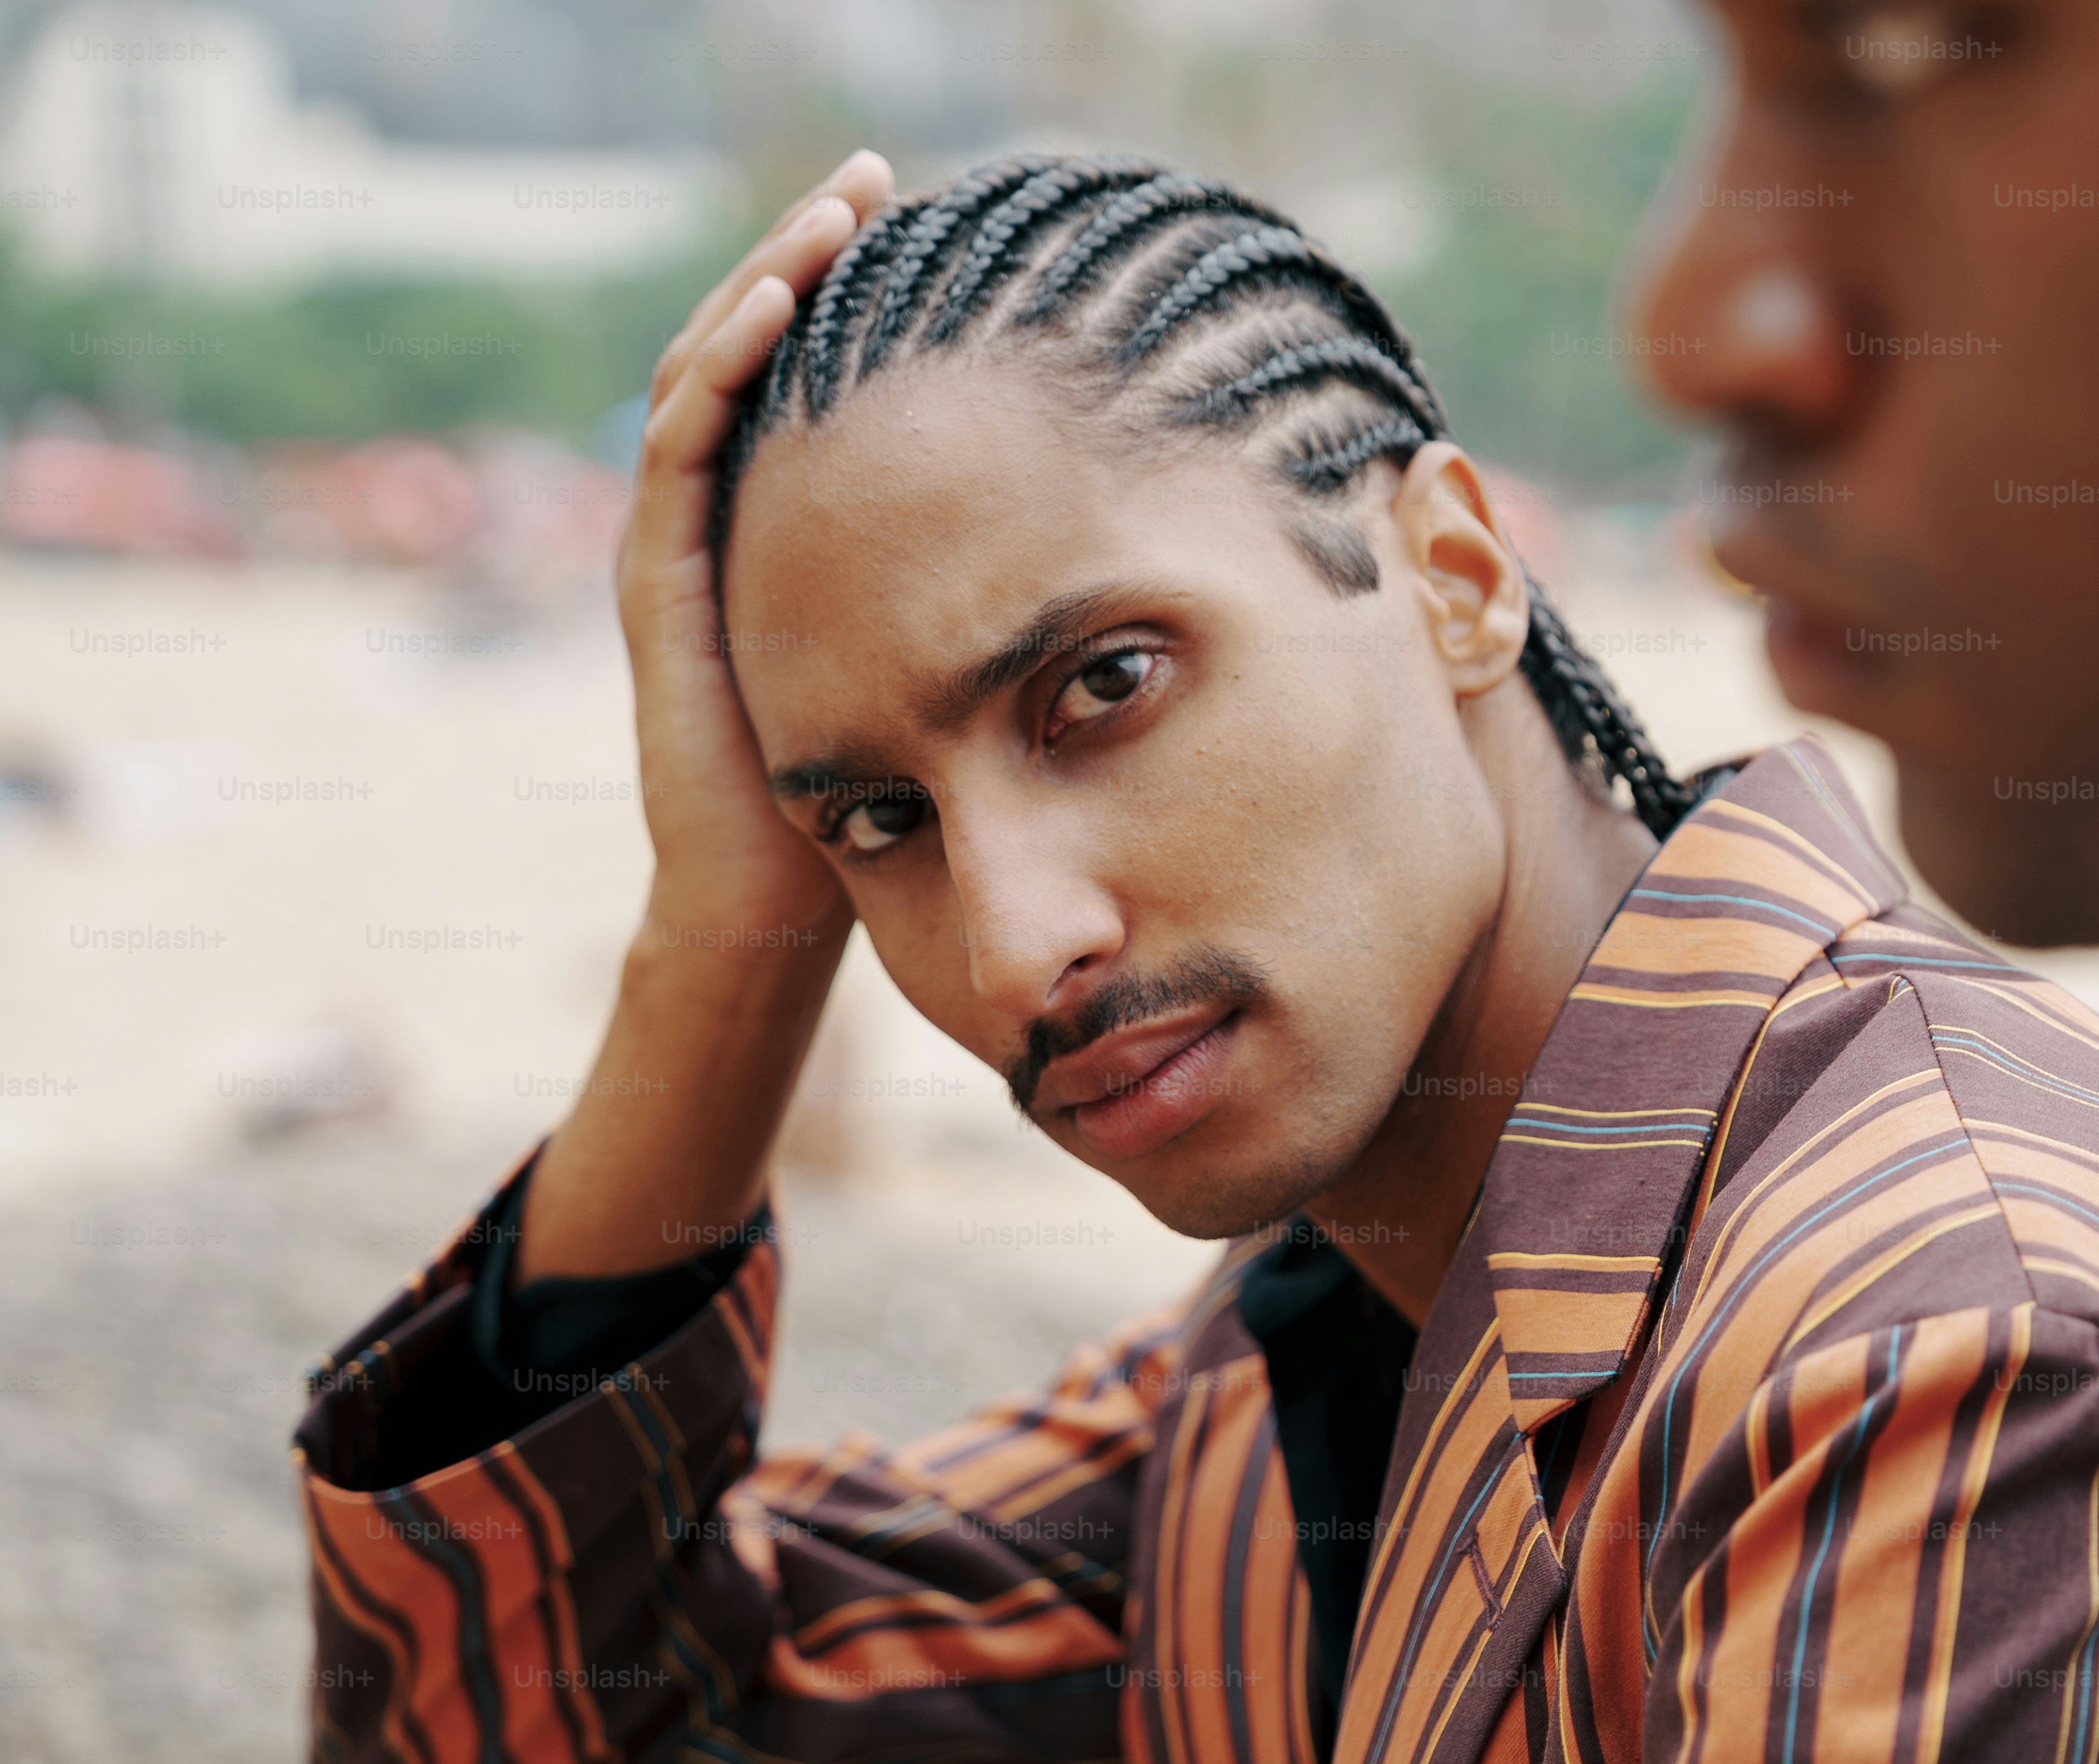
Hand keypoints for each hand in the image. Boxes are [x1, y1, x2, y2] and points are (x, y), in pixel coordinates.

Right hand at [614, 148, 894, 938]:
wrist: (776, 899)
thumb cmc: (867, 792)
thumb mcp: (932, 654)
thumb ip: (969, 590)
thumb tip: (1090, 529)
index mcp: (775, 524)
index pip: (797, 373)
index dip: (843, 292)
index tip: (918, 224)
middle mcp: (716, 518)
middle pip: (745, 346)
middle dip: (805, 252)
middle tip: (871, 178)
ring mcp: (674, 545)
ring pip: (704, 371)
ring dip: (765, 280)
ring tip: (831, 211)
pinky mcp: (657, 582)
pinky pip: (681, 448)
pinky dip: (723, 367)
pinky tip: (778, 303)